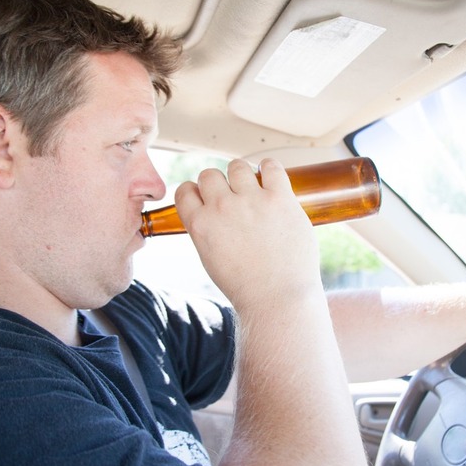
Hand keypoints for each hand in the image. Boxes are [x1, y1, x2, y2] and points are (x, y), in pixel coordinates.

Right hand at [174, 158, 322, 310]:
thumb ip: (208, 233)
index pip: (185, 190)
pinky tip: (271, 178)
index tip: (207, 198)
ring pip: (237, 166)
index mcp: (200, 224)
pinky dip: (269, 169)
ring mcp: (251, 200)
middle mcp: (222, 207)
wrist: (277, 299)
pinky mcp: (280, 198)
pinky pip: (271, 167)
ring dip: (243, 175)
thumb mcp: (211, 260)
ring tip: (254, 188)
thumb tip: (213, 215)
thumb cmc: (247, 287)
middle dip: (219, 184)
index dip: (196, 192)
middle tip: (234, 198)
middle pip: (210, 175)